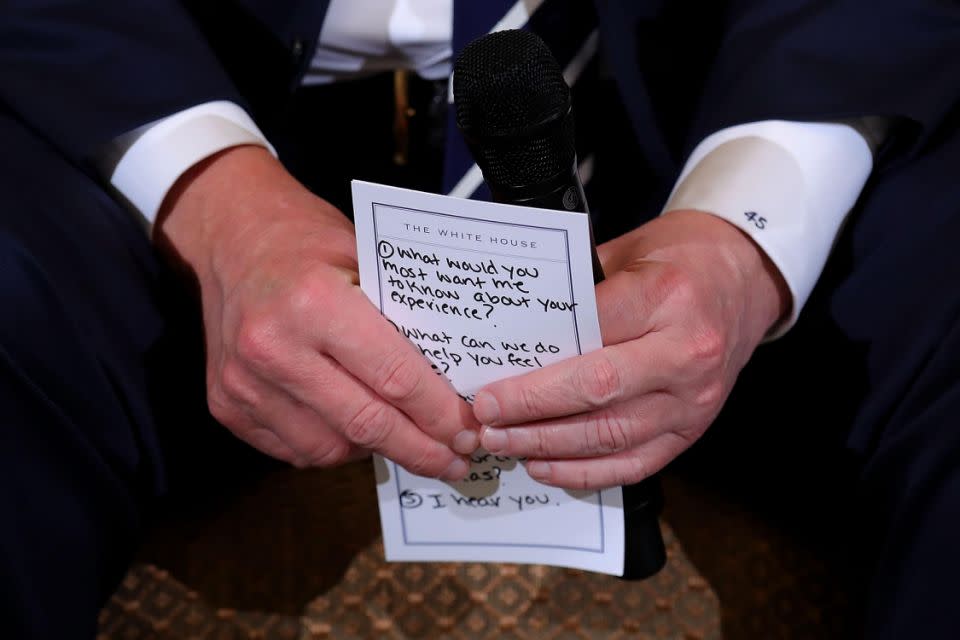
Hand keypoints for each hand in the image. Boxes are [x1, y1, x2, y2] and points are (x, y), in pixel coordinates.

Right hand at [156, 146, 477, 478]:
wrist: (230, 236)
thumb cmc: (305, 242)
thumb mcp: (366, 258)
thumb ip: (404, 317)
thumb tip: (456, 382)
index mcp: (314, 302)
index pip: (395, 377)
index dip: (439, 413)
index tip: (467, 431)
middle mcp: (273, 347)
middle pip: (366, 423)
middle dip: (420, 450)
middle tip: (454, 461)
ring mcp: (244, 382)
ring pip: (330, 449)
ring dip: (375, 450)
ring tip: (404, 438)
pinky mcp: (226, 405)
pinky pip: (295, 450)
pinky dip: (333, 446)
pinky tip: (354, 427)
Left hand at [473, 210, 788, 488]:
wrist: (744, 282)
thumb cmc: (678, 261)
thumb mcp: (627, 251)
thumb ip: (577, 292)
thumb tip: (512, 334)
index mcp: (667, 297)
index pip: (590, 334)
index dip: (536, 367)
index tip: (491, 381)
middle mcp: (686, 354)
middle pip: (598, 390)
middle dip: (532, 409)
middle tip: (486, 418)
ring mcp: (694, 400)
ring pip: (611, 434)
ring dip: (548, 445)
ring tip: (503, 443)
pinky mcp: (692, 431)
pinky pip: (634, 463)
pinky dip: (585, 472)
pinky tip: (544, 466)